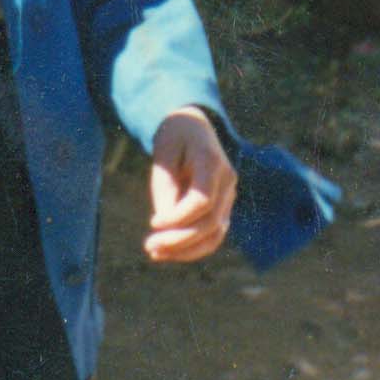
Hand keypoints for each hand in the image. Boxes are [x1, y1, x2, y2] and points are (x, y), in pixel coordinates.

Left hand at [142, 110, 237, 265]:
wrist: (194, 127)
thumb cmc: (175, 137)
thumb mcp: (163, 154)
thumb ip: (165, 188)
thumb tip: (165, 226)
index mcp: (212, 161)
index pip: (202, 201)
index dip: (178, 217)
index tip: (152, 222)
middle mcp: (227, 180)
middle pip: (210, 222)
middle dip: (179, 240)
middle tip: (149, 246)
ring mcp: (229, 195)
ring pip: (215, 235)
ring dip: (186, 250)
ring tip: (155, 252)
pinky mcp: (223, 207)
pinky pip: (212, 235)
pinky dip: (191, 247)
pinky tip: (166, 251)